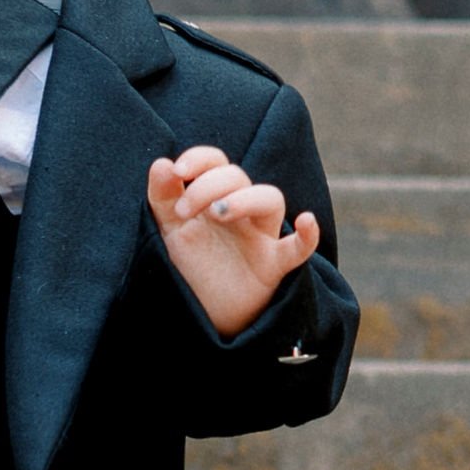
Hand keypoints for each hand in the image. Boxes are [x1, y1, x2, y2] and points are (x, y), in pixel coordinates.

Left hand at [147, 146, 319, 340]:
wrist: (205, 311)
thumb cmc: (192, 263)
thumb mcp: (170, 228)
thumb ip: (163, 196)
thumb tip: (161, 163)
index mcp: (215, 196)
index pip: (216, 162)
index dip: (199, 158)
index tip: (178, 172)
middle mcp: (241, 211)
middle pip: (237, 177)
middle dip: (209, 186)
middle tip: (184, 211)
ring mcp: (260, 236)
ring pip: (270, 199)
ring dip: (246, 199)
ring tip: (218, 213)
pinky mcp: (273, 265)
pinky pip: (299, 248)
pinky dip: (308, 235)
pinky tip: (306, 221)